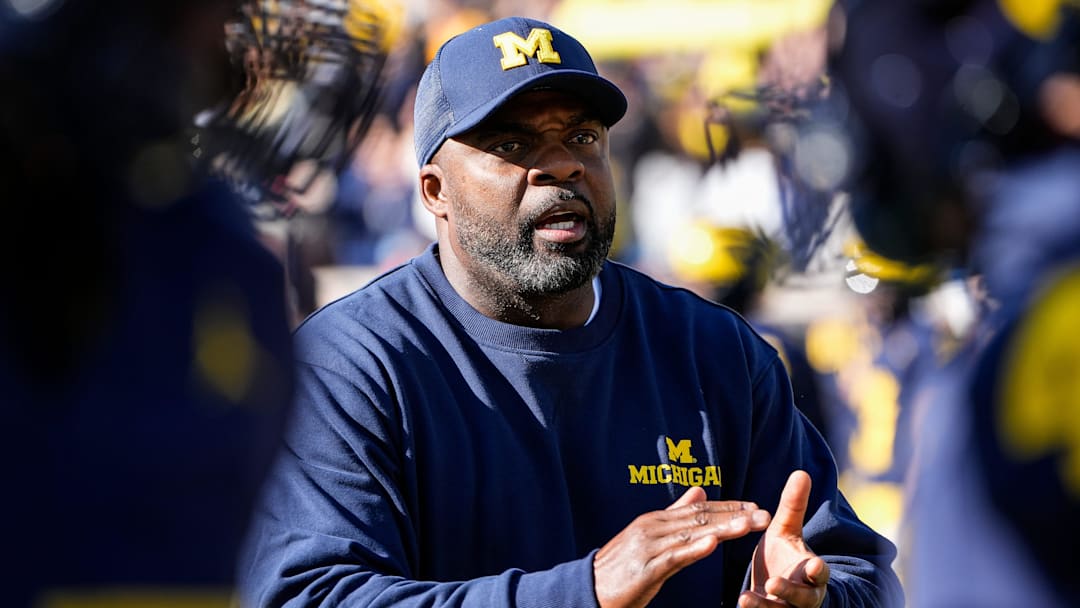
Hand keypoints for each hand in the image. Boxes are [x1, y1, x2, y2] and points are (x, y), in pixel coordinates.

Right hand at [593, 486, 770, 607]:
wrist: (587, 590)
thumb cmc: (622, 568)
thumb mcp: (650, 538)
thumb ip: (676, 516)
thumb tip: (700, 491)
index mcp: (656, 520)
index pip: (699, 510)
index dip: (729, 507)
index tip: (756, 506)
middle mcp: (652, 528)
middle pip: (700, 519)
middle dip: (735, 516)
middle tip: (764, 515)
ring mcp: (648, 547)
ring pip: (692, 535)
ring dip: (723, 529)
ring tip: (748, 525)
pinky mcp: (644, 569)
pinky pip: (673, 558)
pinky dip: (694, 549)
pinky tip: (713, 545)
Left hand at [740, 470, 829, 607]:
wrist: (775, 589)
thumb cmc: (784, 556)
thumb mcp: (786, 531)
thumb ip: (793, 506)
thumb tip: (801, 472)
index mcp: (810, 572)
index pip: (819, 573)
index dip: (817, 570)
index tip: (813, 565)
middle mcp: (804, 595)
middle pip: (803, 598)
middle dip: (789, 592)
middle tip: (773, 583)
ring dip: (763, 607)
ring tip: (745, 598)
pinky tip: (739, 604)